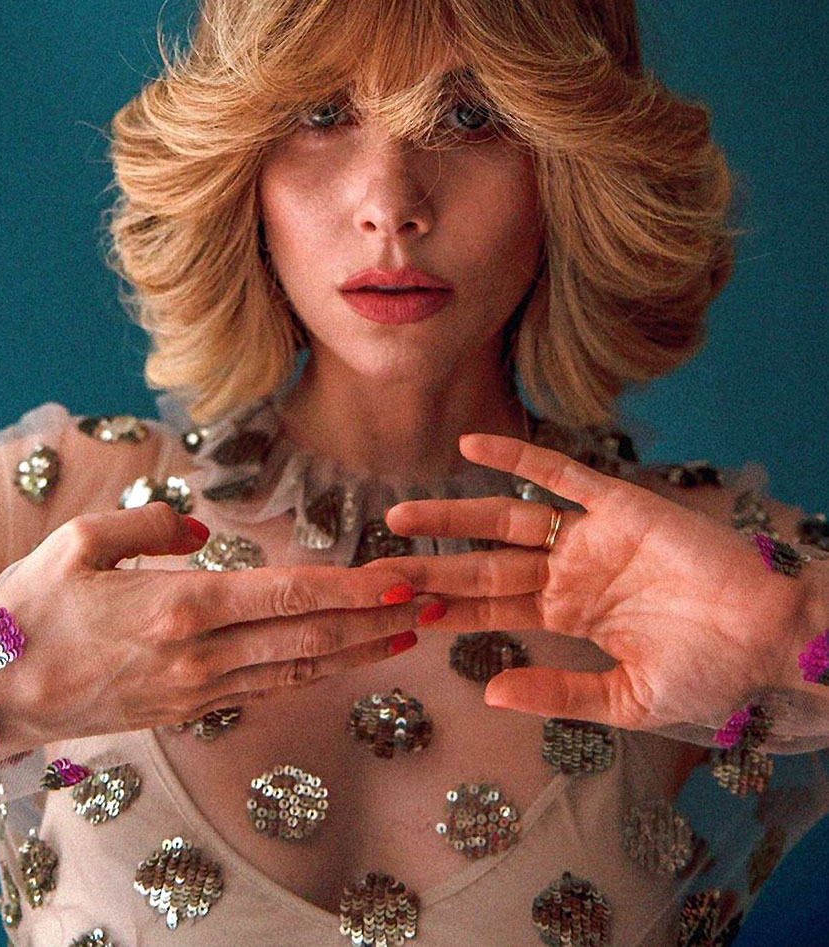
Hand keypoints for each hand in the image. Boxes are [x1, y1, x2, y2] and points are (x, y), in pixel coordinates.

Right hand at [0, 503, 422, 751]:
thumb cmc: (32, 608)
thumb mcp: (80, 542)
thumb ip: (152, 523)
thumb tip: (204, 529)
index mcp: (180, 607)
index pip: (288, 595)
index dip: (352, 589)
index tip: (400, 579)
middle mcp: (201, 656)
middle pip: (309, 635)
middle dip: (379, 620)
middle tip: (435, 602)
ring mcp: (199, 691)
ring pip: (298, 668)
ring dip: (360, 650)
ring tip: (412, 633)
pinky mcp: (190, 710)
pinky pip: (268, 686)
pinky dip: (315, 670)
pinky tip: (345, 657)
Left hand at [376, 434, 799, 737]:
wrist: (770, 638)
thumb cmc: (711, 672)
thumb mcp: (627, 699)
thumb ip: (560, 693)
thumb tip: (490, 693)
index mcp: (570, 618)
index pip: (492, 613)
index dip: (446, 611)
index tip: (397, 614)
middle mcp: (570, 573)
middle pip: (485, 566)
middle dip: (432, 569)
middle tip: (376, 569)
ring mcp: (589, 537)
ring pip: (506, 518)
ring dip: (454, 515)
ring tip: (400, 516)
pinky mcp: (617, 505)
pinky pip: (559, 474)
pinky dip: (516, 456)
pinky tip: (470, 446)